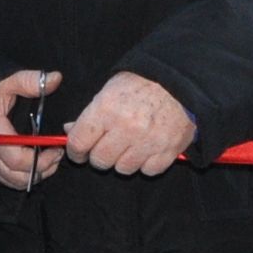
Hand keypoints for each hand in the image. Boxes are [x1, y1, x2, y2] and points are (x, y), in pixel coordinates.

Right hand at [0, 69, 60, 190]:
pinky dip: (26, 177)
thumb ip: (29, 81)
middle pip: (18, 175)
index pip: (17, 159)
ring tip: (49, 159)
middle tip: (57, 154)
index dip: (41, 160)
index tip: (56, 149)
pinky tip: (36, 163)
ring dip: (36, 174)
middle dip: (43, 168)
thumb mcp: (7, 82)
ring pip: (15, 181)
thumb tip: (55, 79)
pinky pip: (10, 181)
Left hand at [65, 72, 195, 177]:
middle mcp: (126, 128)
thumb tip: (70, 130)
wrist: (182, 81)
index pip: (79, 142)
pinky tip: (147, 149)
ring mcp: (148, 142)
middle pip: (100, 160)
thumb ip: (89, 113)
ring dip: (123, 160)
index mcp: (106, 109)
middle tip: (106, 147)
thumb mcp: (110, 89)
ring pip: (123, 169)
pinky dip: (146, 163)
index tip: (79, 151)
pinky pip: (148, 170)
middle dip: (99, 155)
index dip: (75, 150)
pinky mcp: (168, 151)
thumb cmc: (143, 82)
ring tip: (129, 146)